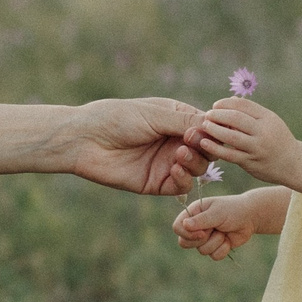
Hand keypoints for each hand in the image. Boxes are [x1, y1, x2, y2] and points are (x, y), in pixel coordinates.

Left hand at [57, 98, 210, 195]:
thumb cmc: (117, 118)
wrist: (85, 140)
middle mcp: (174, 141)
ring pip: (198, 168)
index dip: (212, 131)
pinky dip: (184, 179)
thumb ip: (185, 121)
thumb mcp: (154, 115)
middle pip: (206, 149)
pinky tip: (174, 169)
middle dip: (204, 147)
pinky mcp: (156, 183)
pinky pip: (181, 186)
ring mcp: (166, 163)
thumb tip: (215, 125)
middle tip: (190, 142)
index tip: (207, 131)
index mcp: (176, 119)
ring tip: (179, 155)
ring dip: (195, 162)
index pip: (206, 127)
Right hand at [173, 194, 260, 259]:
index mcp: (193, 214)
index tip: (202, 232)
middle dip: (201, 240)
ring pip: (201, 250)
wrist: (250, 217)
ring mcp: (205, 238)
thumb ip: (201, 220)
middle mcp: (196, 226)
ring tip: (224, 232)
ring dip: (216, 242)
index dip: (186, 233)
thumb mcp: (217, 212)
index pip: (177, 227)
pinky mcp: (215, 247)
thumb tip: (184, 225)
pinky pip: (213, 256)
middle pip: (184, 242)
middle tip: (214, 230)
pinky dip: (223, 249)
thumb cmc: (233, 209)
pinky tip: (228, 239)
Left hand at [189, 98, 301, 184]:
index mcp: (268, 118)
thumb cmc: (277, 139)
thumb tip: (230, 100)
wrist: (293, 164)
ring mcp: (257, 148)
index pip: (243, 105)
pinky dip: (215, 147)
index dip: (225, 103)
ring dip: (214, 129)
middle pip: (235, 118)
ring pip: (231, 136)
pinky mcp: (250, 162)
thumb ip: (251, 113)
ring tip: (205, 125)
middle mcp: (264, 132)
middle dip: (217, 115)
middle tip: (207, 115)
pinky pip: (229, 154)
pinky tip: (204, 142)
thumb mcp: (270, 122)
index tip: (216, 106)